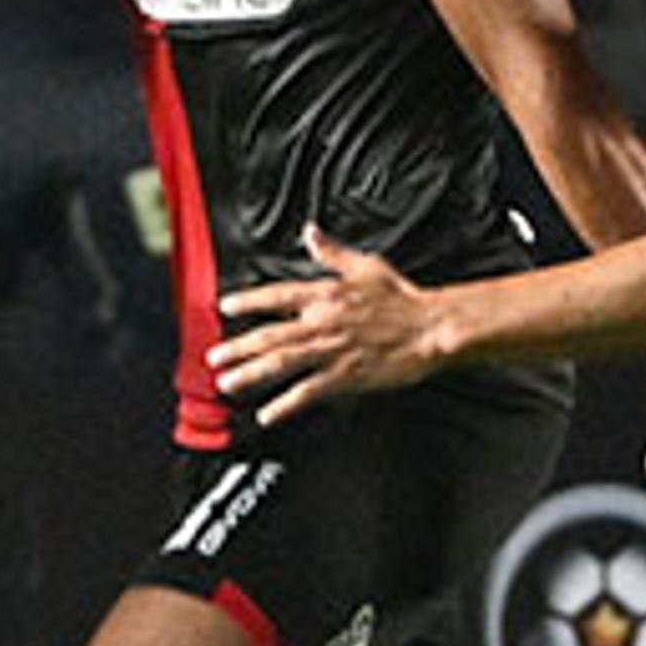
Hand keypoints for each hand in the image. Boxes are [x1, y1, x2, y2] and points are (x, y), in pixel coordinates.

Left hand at [208, 226, 448, 423]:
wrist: (433, 328)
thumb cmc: (403, 298)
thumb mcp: (366, 266)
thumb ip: (332, 252)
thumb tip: (310, 232)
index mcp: (327, 294)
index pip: (278, 296)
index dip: (249, 301)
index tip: (225, 306)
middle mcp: (323, 322)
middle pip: (271, 334)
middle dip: (238, 346)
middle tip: (213, 356)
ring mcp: (332, 350)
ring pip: (282, 362)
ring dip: (250, 373)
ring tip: (226, 382)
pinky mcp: (346, 376)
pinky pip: (308, 392)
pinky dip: (285, 404)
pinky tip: (267, 413)